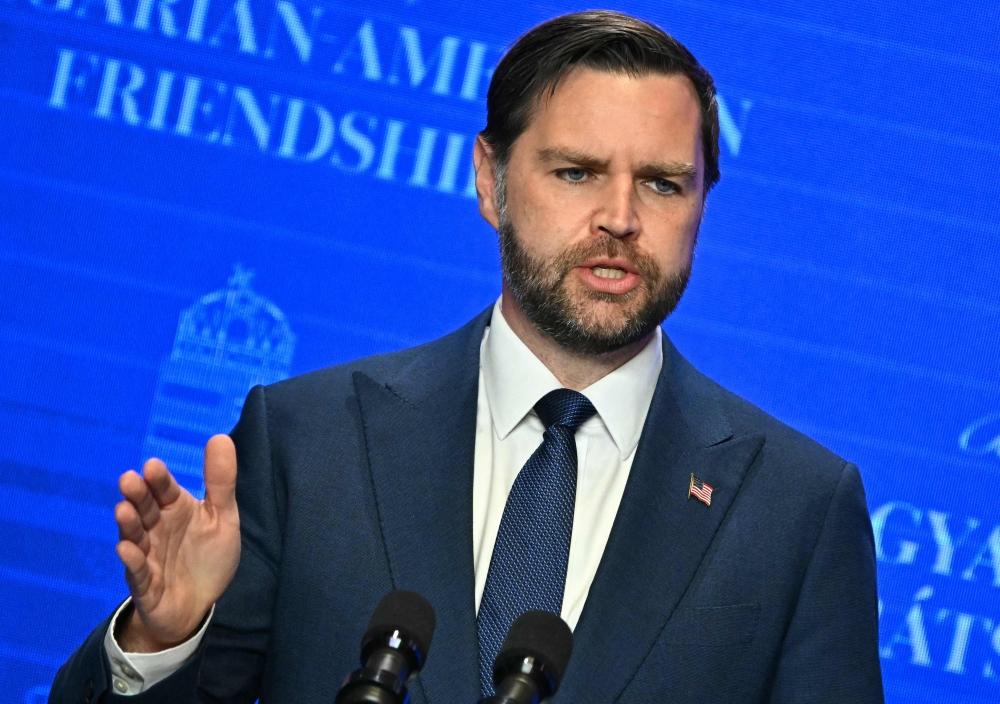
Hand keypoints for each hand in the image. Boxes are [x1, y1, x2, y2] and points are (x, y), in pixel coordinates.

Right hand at [114, 435, 240, 651]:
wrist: (200, 604)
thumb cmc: (207, 556)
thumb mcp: (222, 517)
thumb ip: (221, 481)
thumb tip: (221, 437)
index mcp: (175, 509)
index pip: (164, 489)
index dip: (159, 479)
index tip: (153, 466)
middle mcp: (156, 528)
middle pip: (144, 509)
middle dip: (136, 495)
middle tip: (129, 479)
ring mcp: (148, 555)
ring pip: (134, 536)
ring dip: (128, 524)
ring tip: (123, 509)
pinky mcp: (145, 584)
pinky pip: (137, 572)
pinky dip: (132, 561)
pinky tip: (127, 549)